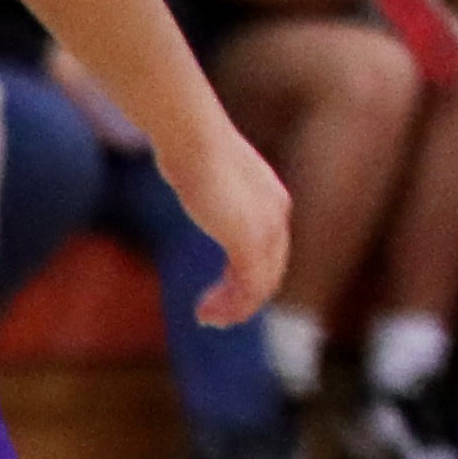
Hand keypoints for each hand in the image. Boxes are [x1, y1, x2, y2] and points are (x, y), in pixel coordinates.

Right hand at [168, 119, 291, 326]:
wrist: (194, 139)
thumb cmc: (188, 146)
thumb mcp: (203, 168)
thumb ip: (204, 181)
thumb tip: (181, 166)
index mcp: (271, 200)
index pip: (270, 250)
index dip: (248, 276)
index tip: (221, 292)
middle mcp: (276, 216)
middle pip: (270, 271)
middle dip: (244, 298)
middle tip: (213, 315)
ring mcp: (266, 229)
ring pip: (261, 283)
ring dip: (235, 307)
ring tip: (208, 319)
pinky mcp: (249, 241)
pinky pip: (248, 285)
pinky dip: (231, 304)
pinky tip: (206, 312)